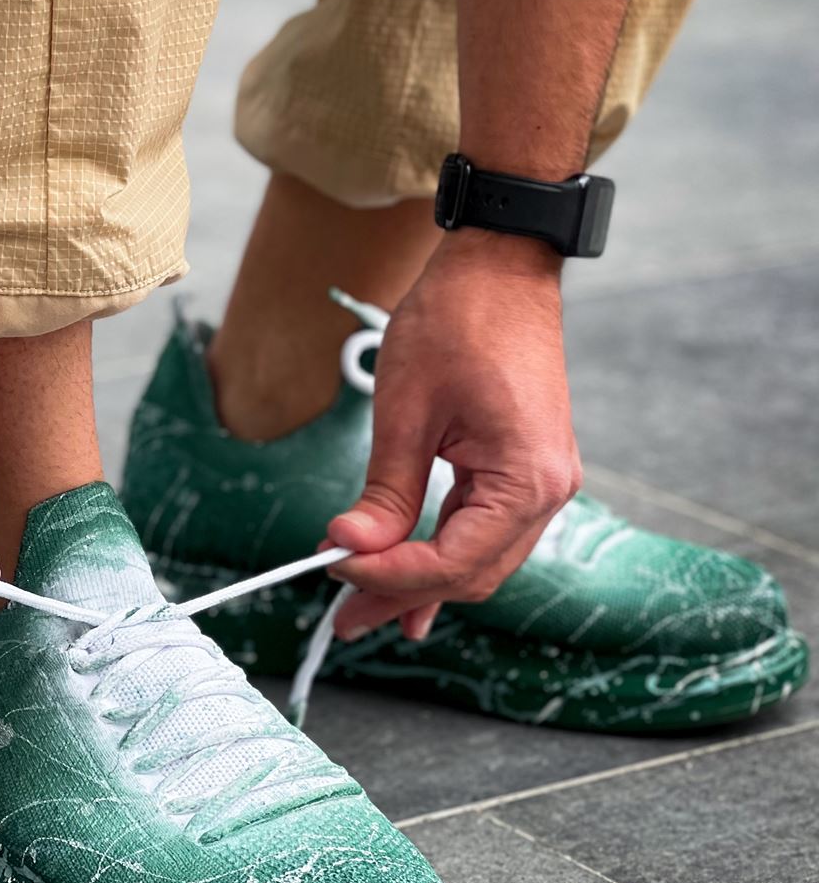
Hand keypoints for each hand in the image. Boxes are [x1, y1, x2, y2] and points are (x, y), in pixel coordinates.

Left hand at [327, 230, 581, 639]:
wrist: (501, 263)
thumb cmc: (458, 320)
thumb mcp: (406, 410)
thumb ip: (384, 492)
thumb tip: (349, 547)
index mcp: (526, 478)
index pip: (452, 561)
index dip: (388, 577)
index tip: (333, 569)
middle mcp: (549, 490)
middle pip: (471, 573)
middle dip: (402, 596)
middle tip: (341, 620)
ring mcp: (543, 481)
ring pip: (480, 560)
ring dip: (422, 583)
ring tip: (364, 609)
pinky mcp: (528, 468)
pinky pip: (485, 530)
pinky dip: (443, 553)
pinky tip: (408, 581)